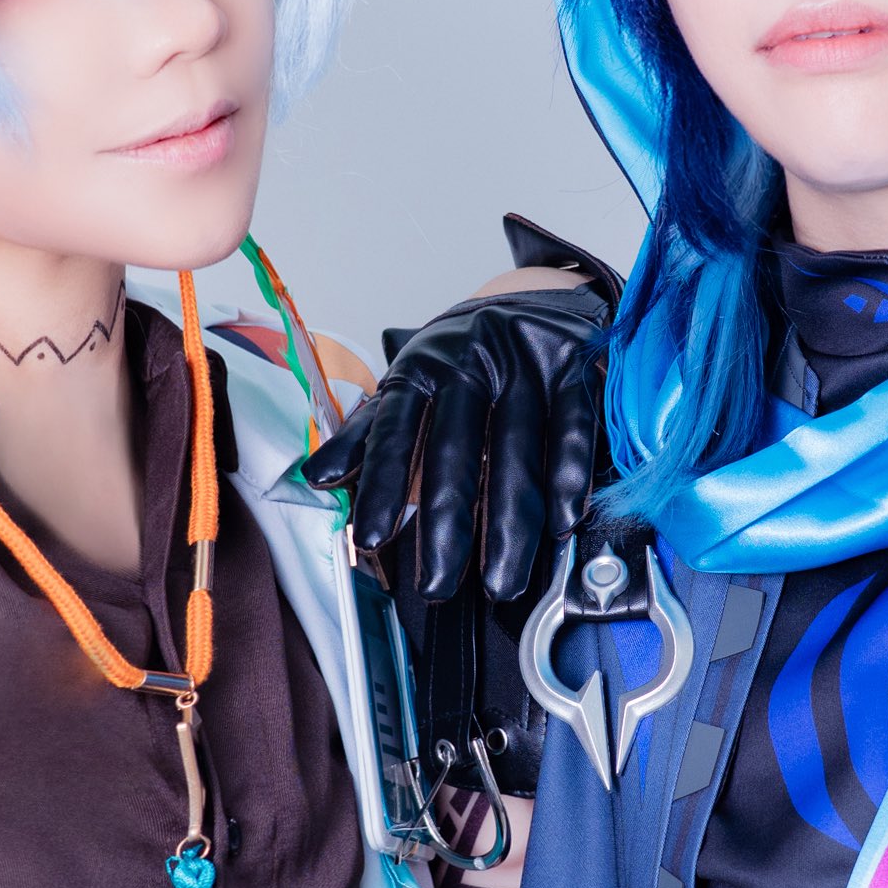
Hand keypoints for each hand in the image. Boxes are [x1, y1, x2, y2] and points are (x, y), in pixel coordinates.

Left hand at [304, 215, 620, 610]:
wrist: (530, 301)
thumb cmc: (458, 361)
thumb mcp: (406, 386)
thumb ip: (365, 435)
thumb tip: (315, 477)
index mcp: (419, 370)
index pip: (393, 432)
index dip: (380, 485)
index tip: (370, 538)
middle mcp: (468, 363)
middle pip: (456, 451)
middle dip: (446, 526)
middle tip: (439, 585)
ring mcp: (523, 364)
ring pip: (516, 449)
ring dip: (511, 523)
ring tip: (502, 580)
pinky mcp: (572, 368)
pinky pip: (571, 427)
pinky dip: (566, 477)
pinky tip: (559, 523)